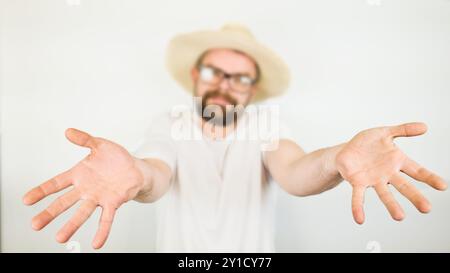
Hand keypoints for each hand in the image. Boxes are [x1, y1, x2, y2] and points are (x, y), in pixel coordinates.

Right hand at [23, 128, 144, 248]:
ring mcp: (98, 197)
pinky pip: (106, 219)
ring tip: (60, 238)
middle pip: (64, 202)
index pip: (56, 183)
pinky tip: (97, 244)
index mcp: (79, 174)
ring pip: (82, 213)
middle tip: (34, 225)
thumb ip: (84, 139)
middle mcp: (86, 189)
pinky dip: (102, 231)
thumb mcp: (100, 144)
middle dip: (49, 213)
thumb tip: (68, 131)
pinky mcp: (113, 203)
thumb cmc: (117, 158)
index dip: (41, 191)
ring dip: (71, 225)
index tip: (26, 200)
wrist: (136, 169)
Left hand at [335, 122, 446, 223]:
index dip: (429, 178)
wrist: (345, 151)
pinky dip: (358, 207)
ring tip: (400, 217)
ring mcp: (373, 180)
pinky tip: (359, 219)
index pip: (417, 170)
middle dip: (415, 196)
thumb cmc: (367, 143)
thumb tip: (425, 126)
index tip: (443, 186)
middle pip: (404, 186)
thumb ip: (403, 130)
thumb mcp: (384, 132)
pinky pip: (358, 196)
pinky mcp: (357, 183)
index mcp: (396, 161)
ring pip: (384, 194)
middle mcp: (387, 174)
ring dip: (391, 205)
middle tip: (426, 209)